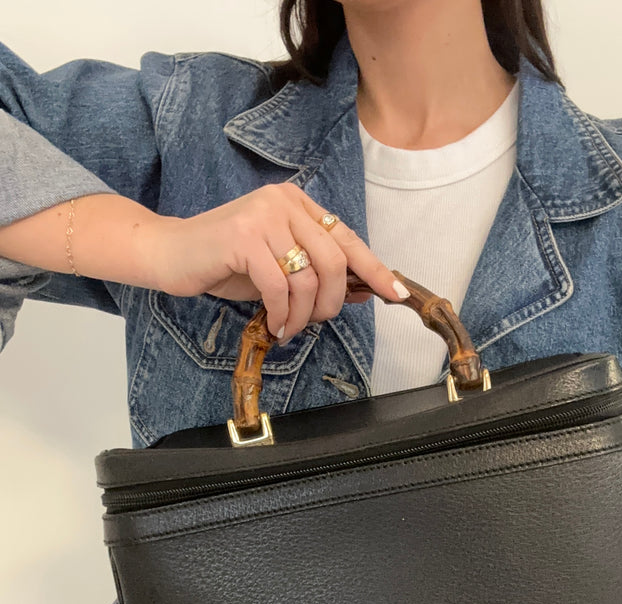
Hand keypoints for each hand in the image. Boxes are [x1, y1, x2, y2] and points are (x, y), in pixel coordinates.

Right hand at [149, 182, 405, 340]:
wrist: (170, 253)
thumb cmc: (225, 263)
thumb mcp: (278, 269)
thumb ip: (315, 275)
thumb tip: (360, 292)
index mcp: (298, 203)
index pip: (348, 238)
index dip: (375, 269)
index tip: (397, 293)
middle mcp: (284, 202)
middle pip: (335, 260)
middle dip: (331, 302)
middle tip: (314, 323)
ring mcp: (263, 216)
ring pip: (308, 277)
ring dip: (303, 315)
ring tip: (288, 328)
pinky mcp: (242, 236)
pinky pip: (279, 286)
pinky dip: (281, 314)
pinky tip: (273, 325)